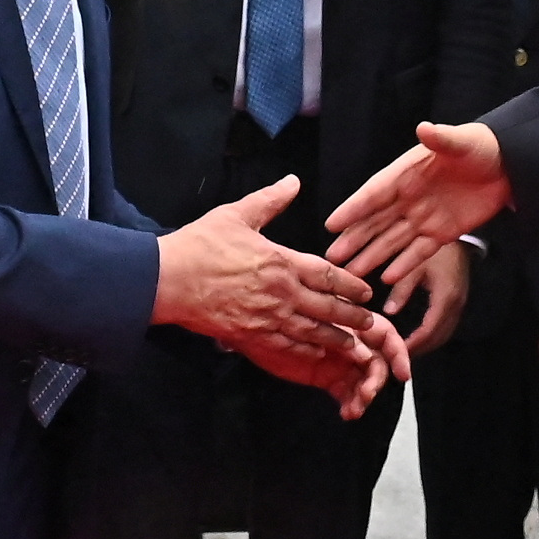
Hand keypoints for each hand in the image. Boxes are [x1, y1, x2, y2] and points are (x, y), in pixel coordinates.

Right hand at [152, 177, 404, 414]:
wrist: (168, 280)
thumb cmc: (200, 244)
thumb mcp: (236, 215)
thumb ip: (269, 200)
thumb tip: (292, 181)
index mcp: (281, 261)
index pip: (327, 275)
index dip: (350, 285)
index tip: (366, 292)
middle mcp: (282, 292)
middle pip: (328, 308)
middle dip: (353, 317)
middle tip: (371, 324)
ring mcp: (268, 318)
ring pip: (313, 333)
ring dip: (337, 340)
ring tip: (355, 347)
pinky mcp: (251, 337)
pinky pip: (287, 348)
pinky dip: (307, 354)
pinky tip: (318, 357)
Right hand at [324, 123, 511, 312]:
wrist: (509, 165)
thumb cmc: (481, 146)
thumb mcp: (461, 141)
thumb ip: (441, 138)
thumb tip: (424, 128)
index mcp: (407, 174)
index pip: (374, 194)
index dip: (354, 209)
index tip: (332, 223)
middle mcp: (409, 198)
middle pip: (376, 222)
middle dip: (355, 239)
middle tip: (332, 257)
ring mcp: (424, 217)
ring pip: (393, 241)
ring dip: (373, 256)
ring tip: (352, 272)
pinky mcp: (443, 232)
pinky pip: (419, 251)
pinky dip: (404, 264)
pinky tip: (387, 277)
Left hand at [398, 235, 472, 352]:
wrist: (458, 238)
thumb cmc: (435, 249)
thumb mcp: (415, 267)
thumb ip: (402, 290)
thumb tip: (389, 312)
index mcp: (445, 297)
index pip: (430, 330)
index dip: (414, 343)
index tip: (398, 350)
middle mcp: (456, 305)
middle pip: (439, 337)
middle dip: (420, 349)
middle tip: (399, 356)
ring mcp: (459, 304)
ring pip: (444, 334)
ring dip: (427, 344)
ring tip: (406, 350)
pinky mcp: (458, 302)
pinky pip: (447, 326)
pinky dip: (433, 335)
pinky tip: (419, 336)